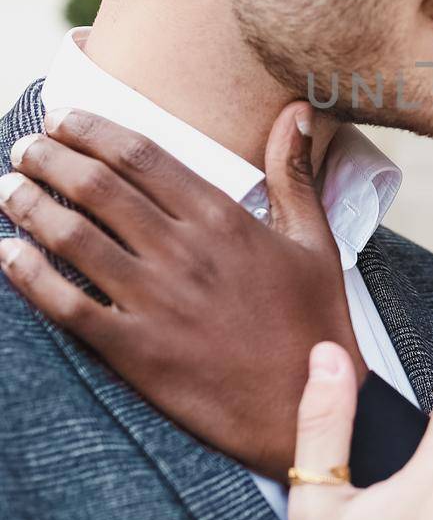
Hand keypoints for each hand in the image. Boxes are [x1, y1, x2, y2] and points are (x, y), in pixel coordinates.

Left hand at [0, 104, 360, 478]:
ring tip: (8, 189)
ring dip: (30, 205)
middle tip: (27, 147)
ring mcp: (155, 302)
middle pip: (97, 187)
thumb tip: (296, 111)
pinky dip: (29, 276)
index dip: (92, 131)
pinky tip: (8, 254)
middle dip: (50, 158)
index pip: (141, 157)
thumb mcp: (315, 242)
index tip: (64, 119)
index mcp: (222, 219)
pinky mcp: (135, 350)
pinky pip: (67, 306)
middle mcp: (183, 252)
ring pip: (73, 238)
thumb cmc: (312, 324)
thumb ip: (293, 174)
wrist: (304, 407)